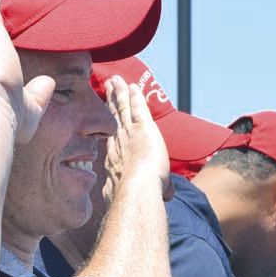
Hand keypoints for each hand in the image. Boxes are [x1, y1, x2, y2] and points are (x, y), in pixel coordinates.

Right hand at [100, 74, 170, 204]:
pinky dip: (134, 96)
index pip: (113, 135)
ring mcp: (128, 133)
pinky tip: (132, 86)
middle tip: (107, 87)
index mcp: (115, 157)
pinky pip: (136, 108)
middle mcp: (118, 142)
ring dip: (119, 93)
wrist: (137, 190)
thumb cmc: (138, 196)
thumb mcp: (143, 192)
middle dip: (110, 101)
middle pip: (113, 117)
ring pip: (121, 108)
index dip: (111, 122)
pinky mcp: (142, 127)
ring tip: (116, 80)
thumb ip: (157, 191)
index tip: (108, 113)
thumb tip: (169, 196)